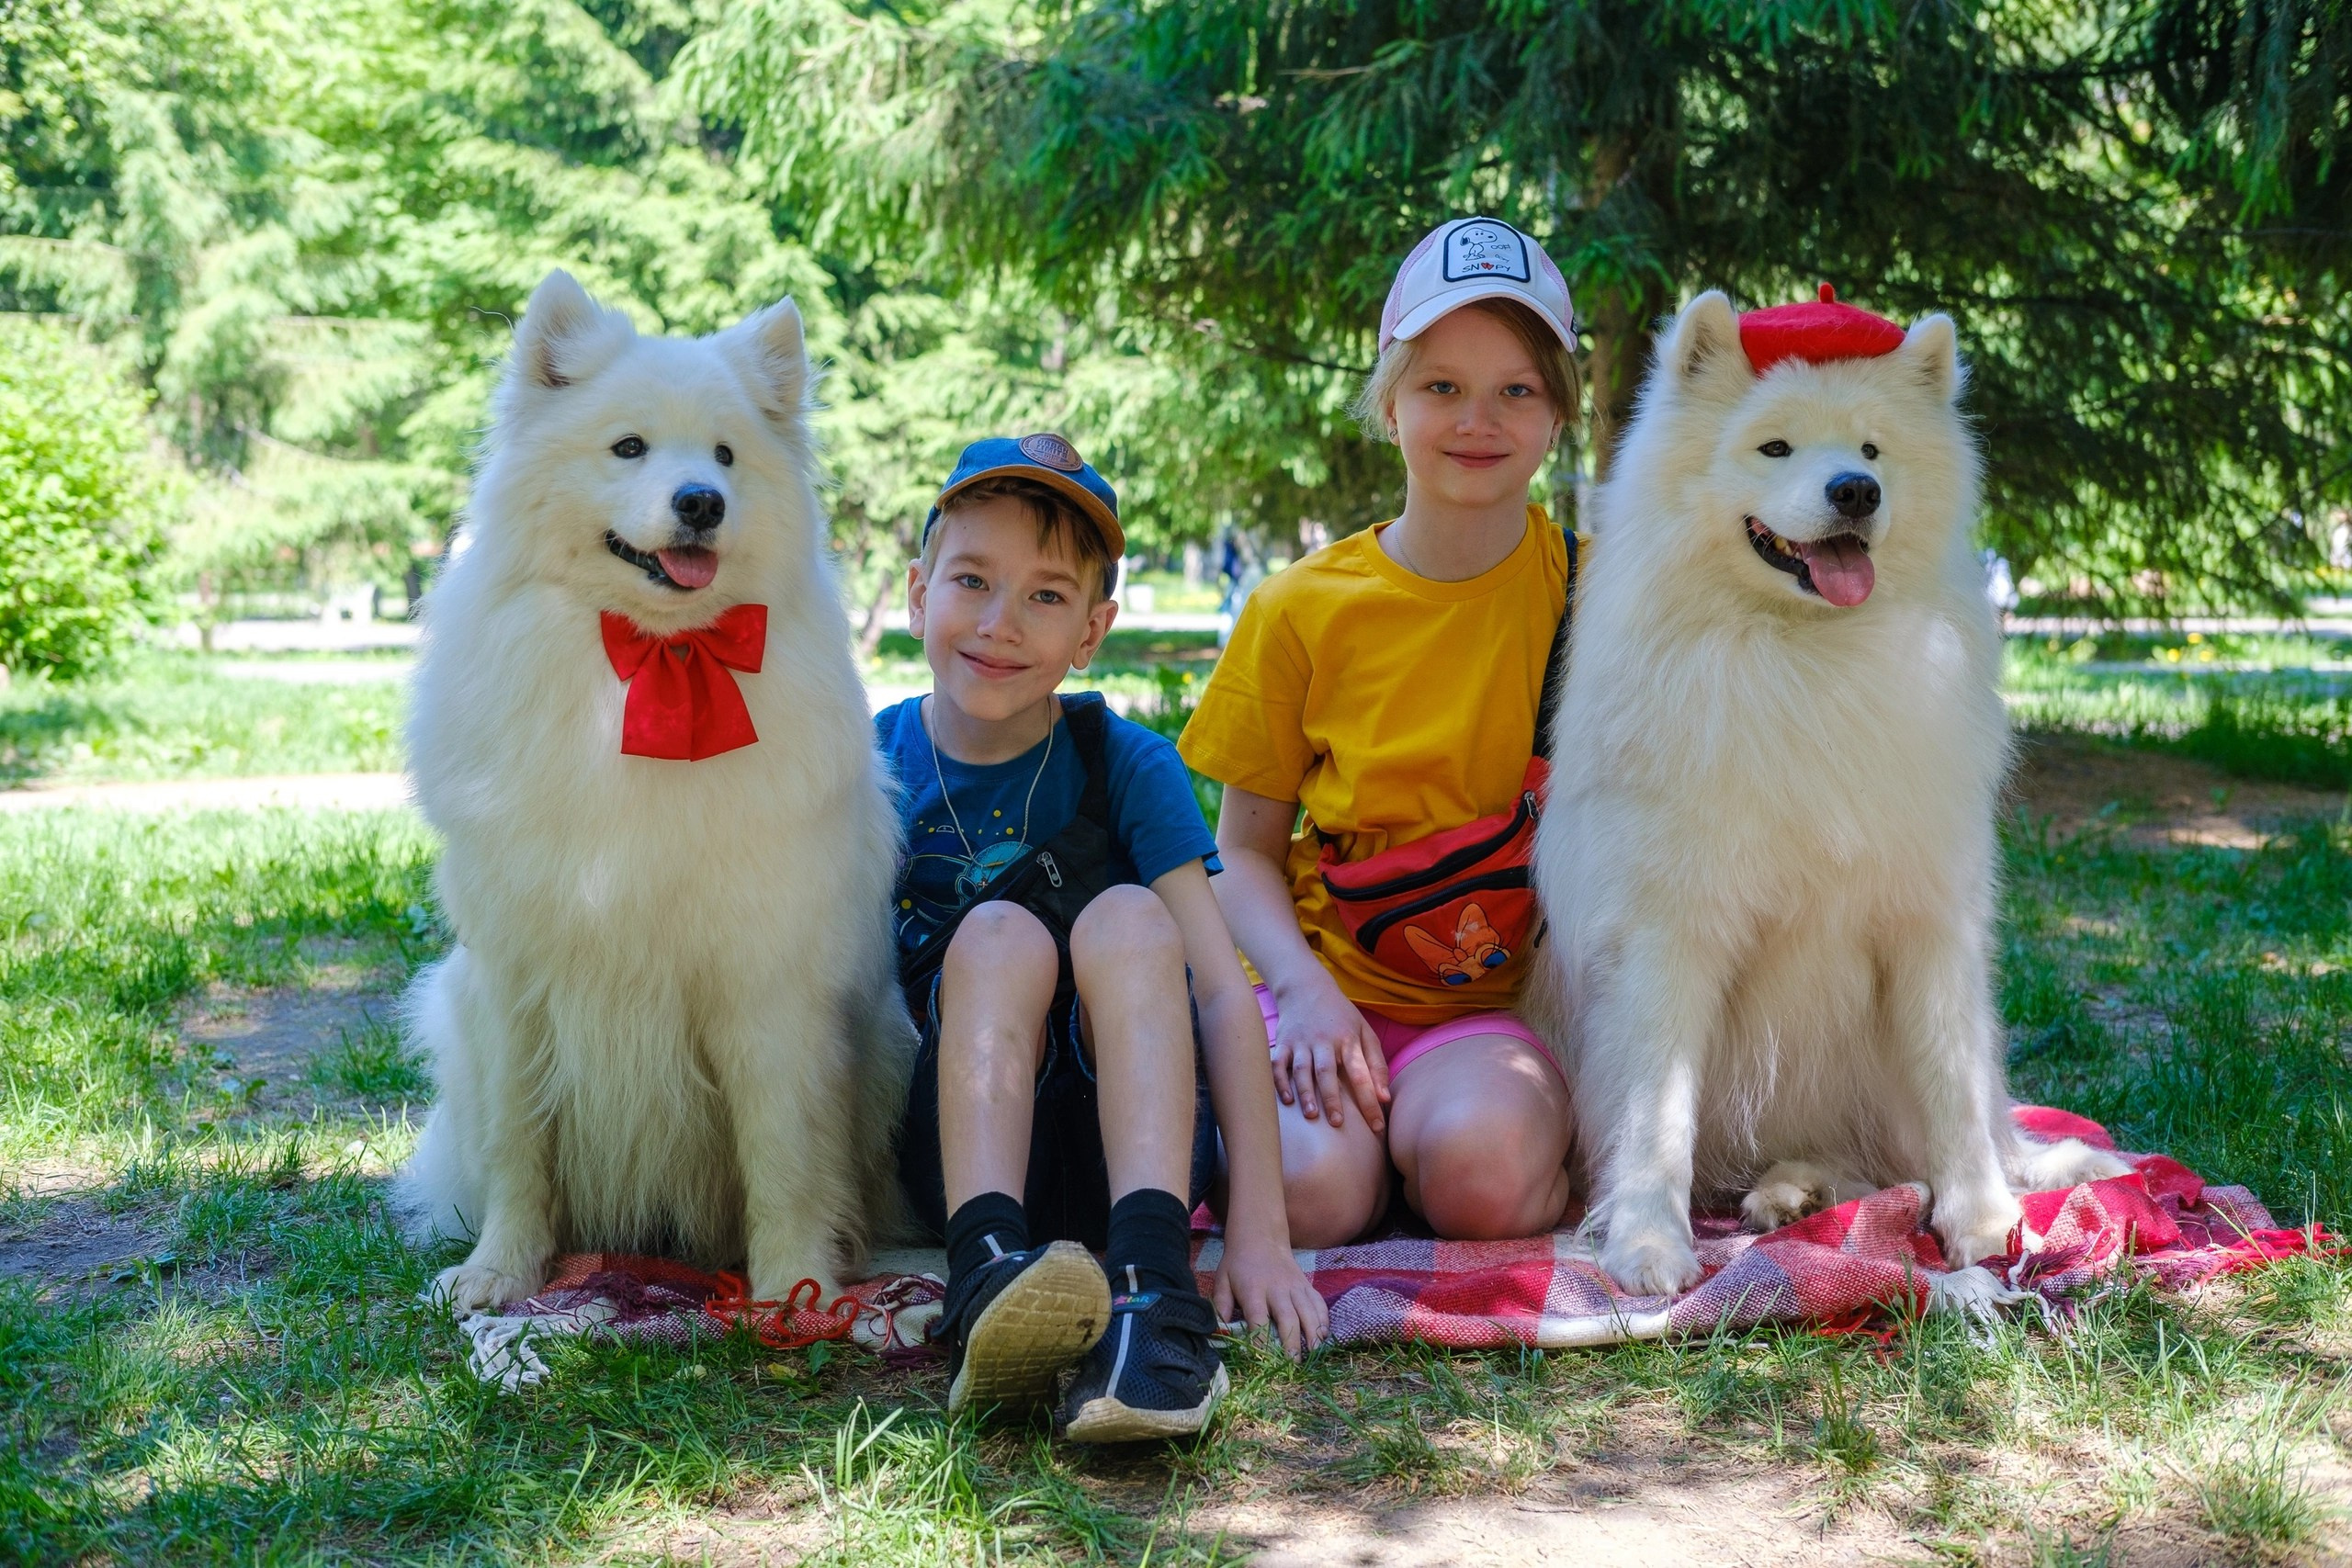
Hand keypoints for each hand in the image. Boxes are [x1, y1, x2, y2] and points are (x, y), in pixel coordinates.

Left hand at [1213, 1233, 1327, 1356]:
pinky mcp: (1306, 1284)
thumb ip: (1220, 1305)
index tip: (1265, 1360)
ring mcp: (1294, 1285)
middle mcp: (1277, 1288)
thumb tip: (1220, 1330)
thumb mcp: (1222, 1280)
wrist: (1260, 1236)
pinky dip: (1323, 1319)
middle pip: (1287, 1318)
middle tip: (1294, 1364)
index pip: (1258, 1319)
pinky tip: (1324, 1335)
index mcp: (1253, 1290)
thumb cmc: (1238, 1263)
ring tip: (1314, 1353)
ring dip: (1313, 1333)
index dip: (1262, 1340)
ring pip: (1308, 1311)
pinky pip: (1318, 1302)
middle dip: (1292, 1342)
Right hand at [1267, 974, 1390, 1132]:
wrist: (1306, 987)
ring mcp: (1301, 1041)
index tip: (1377, 1127)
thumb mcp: (1365, 1032)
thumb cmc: (1341, 1016)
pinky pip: (1278, 1064)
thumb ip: (1377, 1065)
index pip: (1362, 1074)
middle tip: (1338, 1124)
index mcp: (1348, 1039)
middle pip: (1327, 1072)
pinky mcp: (1283, 1042)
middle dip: (1332, 1098)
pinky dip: (1280, 1082)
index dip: (1369, 1101)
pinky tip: (1286, 1100)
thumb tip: (1385, 1098)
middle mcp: (1324, 1041)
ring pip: (1302, 1069)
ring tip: (1312, 1115)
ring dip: (1306, 1092)